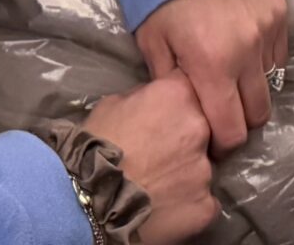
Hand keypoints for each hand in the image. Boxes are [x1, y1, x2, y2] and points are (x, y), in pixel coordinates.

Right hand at [81, 75, 217, 243]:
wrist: (88, 201)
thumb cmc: (95, 146)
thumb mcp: (114, 103)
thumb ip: (147, 96)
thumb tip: (157, 99)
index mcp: (179, 95)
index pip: (193, 86)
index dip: (180, 100)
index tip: (168, 112)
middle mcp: (200, 128)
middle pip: (204, 128)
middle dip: (186, 137)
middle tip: (161, 151)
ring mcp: (206, 170)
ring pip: (203, 166)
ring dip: (187, 171)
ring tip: (159, 181)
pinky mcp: (206, 206)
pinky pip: (204, 200)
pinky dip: (189, 202)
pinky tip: (166, 204)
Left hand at [134, 0, 289, 154]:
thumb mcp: (152, 39)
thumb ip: (167, 80)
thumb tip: (182, 107)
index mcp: (212, 66)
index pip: (231, 130)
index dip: (223, 143)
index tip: (213, 140)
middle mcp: (247, 53)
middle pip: (258, 113)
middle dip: (240, 121)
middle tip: (222, 111)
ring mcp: (267, 31)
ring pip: (269, 83)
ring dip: (252, 88)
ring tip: (230, 76)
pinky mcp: (280, 12)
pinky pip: (277, 55)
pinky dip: (263, 61)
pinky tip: (242, 50)